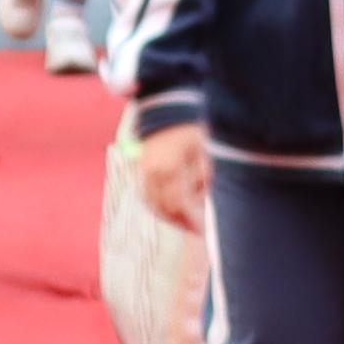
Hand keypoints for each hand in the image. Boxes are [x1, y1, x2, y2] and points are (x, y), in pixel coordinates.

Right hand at [130, 119, 211, 234]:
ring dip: (169, 217)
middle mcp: (154, 173)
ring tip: (185, 224)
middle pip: (166, 208)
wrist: (167, 112)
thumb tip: (201, 203)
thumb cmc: (190, 132)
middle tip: (196, 230)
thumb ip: (203, 179)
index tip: (202, 230)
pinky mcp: (140, 171)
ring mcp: (144, 172)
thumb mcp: (203, 154)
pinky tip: (169, 213)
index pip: (180, 204)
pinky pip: (146, 196)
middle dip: (181, 222)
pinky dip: (157, 207)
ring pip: (154, 205)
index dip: (191, 219)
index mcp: (171, 168)